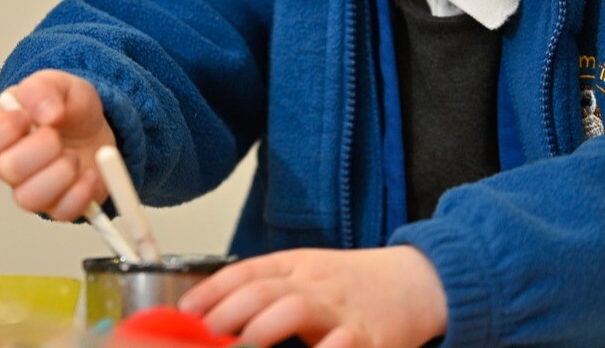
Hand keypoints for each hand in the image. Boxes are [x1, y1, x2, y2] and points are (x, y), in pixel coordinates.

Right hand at [0, 70, 116, 222]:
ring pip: (29, 199)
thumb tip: (46, 113)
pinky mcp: (56, 206)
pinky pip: (61, 213)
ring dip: (61, 172)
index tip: (26, 117)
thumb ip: (44, 89)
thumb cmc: (68, 108)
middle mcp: (7, 162)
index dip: (2, 132)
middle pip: (7, 170)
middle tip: (57, 135)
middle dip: (41, 148)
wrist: (96, 129)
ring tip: (73, 156)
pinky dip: (82, 192)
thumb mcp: (58, 83)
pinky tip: (88, 173)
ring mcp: (30, 188)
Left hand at [178, 247, 447, 347]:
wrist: (417, 281)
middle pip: (262, 291)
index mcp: (296, 265)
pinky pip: (341, 344)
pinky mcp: (367, 337)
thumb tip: (214, 312)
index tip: (187, 310)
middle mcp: (314, 284)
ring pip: (294, 310)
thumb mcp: (308, 273)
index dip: (212, 290)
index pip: (245, 272)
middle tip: (205, 334)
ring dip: (260, 330)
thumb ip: (268, 288)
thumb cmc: (354, 285)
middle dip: (227, 313)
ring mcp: (339, 310)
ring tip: (238, 346)